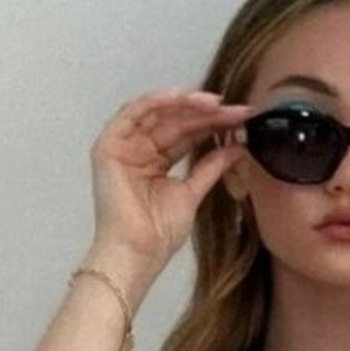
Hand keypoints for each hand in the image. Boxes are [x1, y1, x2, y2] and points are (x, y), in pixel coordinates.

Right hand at [87, 88, 252, 267]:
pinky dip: (156, 101)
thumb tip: (237, 146)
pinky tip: (182, 97)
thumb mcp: (192, 192)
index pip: (187, 135)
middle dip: (206, 114)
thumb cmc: (158, 235)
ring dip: (185, 103)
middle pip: (175, 122)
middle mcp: (138, 151)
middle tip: (236, 109)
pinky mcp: (108, 145)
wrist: (138, 253)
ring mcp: (122, 147)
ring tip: (215, 102)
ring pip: (156, 113)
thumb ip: (211, 167)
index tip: (240, 120)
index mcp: (155, 163)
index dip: (213, 125)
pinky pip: (132, 113)